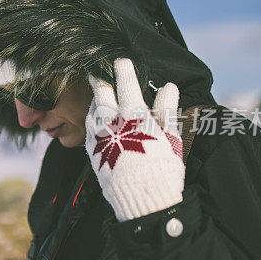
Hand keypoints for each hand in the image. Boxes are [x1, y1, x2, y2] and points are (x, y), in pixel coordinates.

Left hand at [85, 58, 183, 221]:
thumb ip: (167, 111)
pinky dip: (91, 116)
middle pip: (101, 93)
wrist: (141, 198)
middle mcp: (112, 123)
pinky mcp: (91, 151)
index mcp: (134, 116)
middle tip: (99, 71)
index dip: (123, 71)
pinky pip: (88, 126)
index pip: (126, 85)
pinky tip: (95, 116)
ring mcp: (98, 136)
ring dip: (95, 99)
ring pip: (92, 109)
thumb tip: (169, 87)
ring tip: (99, 93)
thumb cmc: (162, 168)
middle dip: (101, 80)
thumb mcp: (172, 138)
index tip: (121, 61)